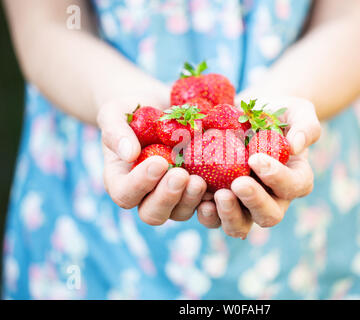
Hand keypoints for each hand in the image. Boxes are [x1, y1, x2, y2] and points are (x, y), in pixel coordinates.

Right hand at [97, 94, 207, 224]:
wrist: (161, 105)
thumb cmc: (132, 109)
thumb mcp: (114, 113)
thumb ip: (115, 132)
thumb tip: (129, 154)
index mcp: (122, 181)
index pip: (125, 194)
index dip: (140, 184)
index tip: (158, 162)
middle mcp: (147, 195)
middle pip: (153, 213)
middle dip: (168, 197)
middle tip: (181, 176)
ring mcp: (174, 195)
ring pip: (181, 212)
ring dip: (191, 199)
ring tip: (200, 180)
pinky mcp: (196, 188)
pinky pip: (206, 203)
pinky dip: (214, 199)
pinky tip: (223, 186)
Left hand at [197, 96, 320, 238]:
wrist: (245, 113)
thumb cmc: (276, 112)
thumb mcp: (297, 110)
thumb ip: (305, 125)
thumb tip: (296, 146)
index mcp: (295, 178)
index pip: (294, 186)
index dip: (278, 177)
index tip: (256, 158)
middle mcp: (272, 198)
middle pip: (269, 215)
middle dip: (254, 202)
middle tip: (238, 183)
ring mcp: (244, 204)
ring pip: (241, 225)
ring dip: (229, 215)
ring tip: (216, 196)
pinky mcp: (220, 202)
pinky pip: (215, 218)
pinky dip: (207, 213)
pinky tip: (199, 199)